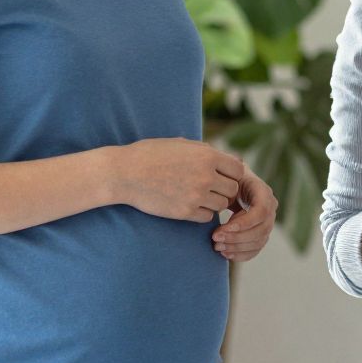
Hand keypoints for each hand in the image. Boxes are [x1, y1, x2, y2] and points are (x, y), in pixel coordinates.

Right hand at [114, 139, 246, 223]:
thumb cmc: (151, 155)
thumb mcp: (181, 144)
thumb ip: (206, 151)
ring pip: (222, 205)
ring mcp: (196, 195)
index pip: (238, 170)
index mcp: (207, 156)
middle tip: (210, 188)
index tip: (220, 175)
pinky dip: (202, 213)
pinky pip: (207, 217)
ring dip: (214, 202)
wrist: (124, 173)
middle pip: (232, 189)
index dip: (231, 173)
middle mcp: (205, 176)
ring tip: (198, 196)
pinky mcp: (184, 212)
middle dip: (224, 189)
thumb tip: (231, 159)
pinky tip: (190, 205)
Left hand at [212, 167, 276, 261]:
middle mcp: (270, 209)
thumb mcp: (227, 174)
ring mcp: (267, 223)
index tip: (222, 228)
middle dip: (237, 237)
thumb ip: (228, 175)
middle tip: (215, 239)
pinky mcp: (260, 235)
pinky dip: (241, 255)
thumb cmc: (225, 178)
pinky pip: (255, 250)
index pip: (261, 212)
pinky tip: (225, 254)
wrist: (229, 185)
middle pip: (261, 230)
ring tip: (217, 246)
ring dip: (237, 247)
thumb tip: (233, 168)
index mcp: (263, 192)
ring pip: (259, 242)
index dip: (244, 223)